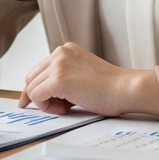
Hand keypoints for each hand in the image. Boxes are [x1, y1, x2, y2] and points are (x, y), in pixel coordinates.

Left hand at [17, 42, 158, 117]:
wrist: (126, 89)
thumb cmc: (110, 88)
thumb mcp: (82, 74)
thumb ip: (65, 77)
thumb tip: (45, 93)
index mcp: (66, 50)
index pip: (40, 69)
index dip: (39, 88)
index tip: (39, 101)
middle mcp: (60, 53)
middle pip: (32, 77)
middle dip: (38, 95)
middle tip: (57, 108)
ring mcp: (58, 65)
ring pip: (32, 87)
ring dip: (45, 102)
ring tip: (66, 108)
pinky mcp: (58, 79)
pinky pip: (36, 95)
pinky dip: (46, 106)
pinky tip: (65, 109)